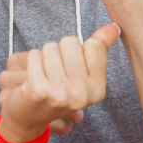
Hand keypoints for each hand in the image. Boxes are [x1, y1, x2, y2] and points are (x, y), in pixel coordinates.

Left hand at [0, 24, 119, 142]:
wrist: (28, 116)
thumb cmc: (58, 89)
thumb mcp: (83, 73)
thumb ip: (99, 48)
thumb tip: (114, 26)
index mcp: (98, 89)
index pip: (93, 45)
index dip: (78, 50)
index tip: (71, 68)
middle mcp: (83, 95)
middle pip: (70, 42)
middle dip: (59, 51)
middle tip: (54, 72)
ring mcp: (61, 94)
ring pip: (51, 47)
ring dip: (44, 56)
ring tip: (43, 75)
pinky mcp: (39, 90)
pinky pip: (35, 55)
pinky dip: (31, 61)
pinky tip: (31, 78)